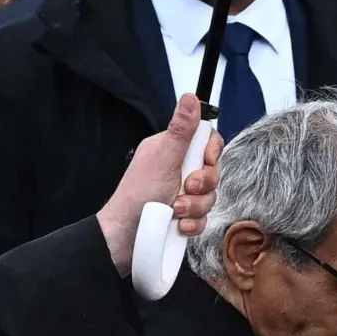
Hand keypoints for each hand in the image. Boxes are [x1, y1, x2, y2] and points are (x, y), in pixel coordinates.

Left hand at [96, 93, 224, 275]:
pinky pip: (203, 218)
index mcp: (171, 151)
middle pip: (212, 171)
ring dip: (195, 206)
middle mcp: (177, 170)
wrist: (124, 238)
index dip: (212, 153)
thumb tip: (190, 97)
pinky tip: (178, 225)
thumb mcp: (164, 159)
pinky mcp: (184, 217)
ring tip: (176, 211)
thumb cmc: (137, 197)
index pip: (206, 142)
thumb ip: (181, 130)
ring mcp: (181, 195)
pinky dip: (192, 223)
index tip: (206, 161)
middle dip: (203, 185)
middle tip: (186, 188)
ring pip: (210, 197)